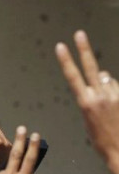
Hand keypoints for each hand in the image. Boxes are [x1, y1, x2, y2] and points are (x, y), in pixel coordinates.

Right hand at [56, 31, 118, 173]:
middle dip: (84, 49)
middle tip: (79, 34)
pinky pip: (118, 88)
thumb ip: (95, 95)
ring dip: (106, 85)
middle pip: (90, 67)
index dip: (66, 60)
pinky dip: (116, 92)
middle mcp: (100, 96)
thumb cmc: (103, 139)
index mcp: (86, 103)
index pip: (73, 76)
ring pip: (107, 80)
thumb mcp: (90, 120)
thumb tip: (102, 75)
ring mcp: (115, 95)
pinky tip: (117, 107)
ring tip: (109, 106)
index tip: (60, 46)